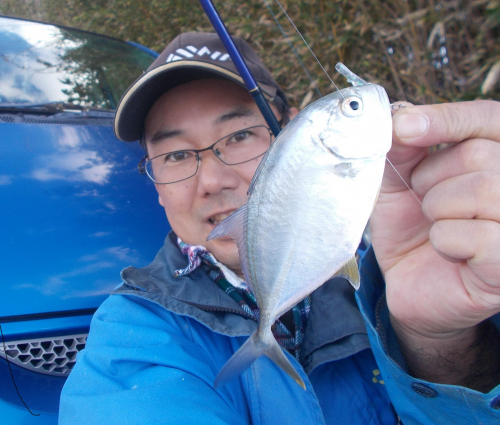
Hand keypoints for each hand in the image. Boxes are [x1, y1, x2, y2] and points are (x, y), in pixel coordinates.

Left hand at [370, 100, 499, 388]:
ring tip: (433, 224)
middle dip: (431, 178)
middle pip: (480, 154)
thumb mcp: (398, 179)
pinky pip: (477, 236)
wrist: (407, 281)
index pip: (489, 118)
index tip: (403, 126)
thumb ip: (404, 145)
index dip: (446, 118)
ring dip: (438, 209)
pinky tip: (447, 252)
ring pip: (481, 190)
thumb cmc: (409, 225)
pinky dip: (447, 242)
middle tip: (422, 199)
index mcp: (496, 155)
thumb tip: (402, 114)